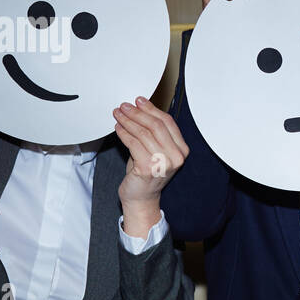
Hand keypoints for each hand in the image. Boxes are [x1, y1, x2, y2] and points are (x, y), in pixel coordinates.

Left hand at [114, 97, 188, 237]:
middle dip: (137, 113)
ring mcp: (163, 163)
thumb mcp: (155, 150)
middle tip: (124, 106)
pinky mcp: (148, 168)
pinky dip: (124, 133)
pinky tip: (118, 128)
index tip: (138, 101)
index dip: (151, 109)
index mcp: (182, 150)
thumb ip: (154, 132)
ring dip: (128, 121)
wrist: (142, 198)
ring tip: (118, 115)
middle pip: (156, 125)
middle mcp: (176, 156)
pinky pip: (133, 144)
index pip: (168, 122)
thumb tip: (140, 108)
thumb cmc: (147, 173)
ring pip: (144, 133)